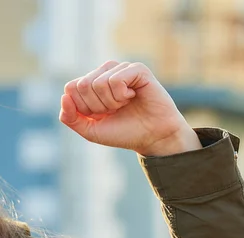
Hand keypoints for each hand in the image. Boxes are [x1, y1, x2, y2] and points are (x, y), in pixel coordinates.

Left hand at [59, 61, 201, 155]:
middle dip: (98, 106)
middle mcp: (106, 72)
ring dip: (111, 102)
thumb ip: (71, 118)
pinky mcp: (137, 70)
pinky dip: (121, 95)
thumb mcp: (92, 131)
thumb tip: (64, 97)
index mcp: (93, 84)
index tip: (103, 116)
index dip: (84, 108)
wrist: (154, 138)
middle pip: (83, 85)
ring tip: (126, 104)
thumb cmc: (126, 133)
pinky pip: (115, 79)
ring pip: (98, 83)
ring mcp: (122, 69)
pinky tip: (133, 97)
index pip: (71, 88)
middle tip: (116, 111)